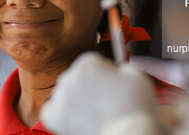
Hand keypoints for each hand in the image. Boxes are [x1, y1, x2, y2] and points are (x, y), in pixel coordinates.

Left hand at [41, 52, 163, 134]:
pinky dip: (62, 111)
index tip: (112, 81)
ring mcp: (61, 97)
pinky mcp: (54, 117)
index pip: (94, 62)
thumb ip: (124, 68)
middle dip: (89, 83)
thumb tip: (121, 71)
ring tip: (94, 109)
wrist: (127, 133)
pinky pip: (52, 109)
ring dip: (77, 97)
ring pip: (66, 91)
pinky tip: (77, 115)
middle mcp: (70, 76)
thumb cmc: (133, 106)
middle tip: (104, 96)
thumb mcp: (136, 75)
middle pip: (78, 75)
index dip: (105, 72)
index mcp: (88, 62)